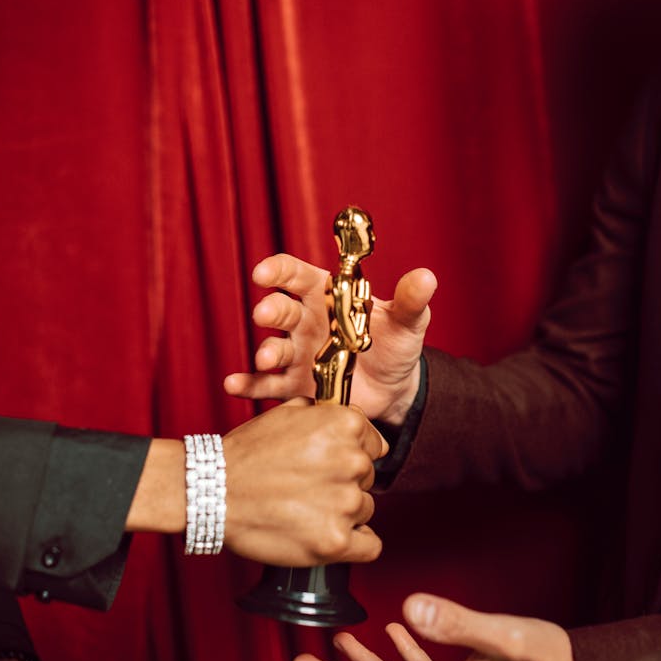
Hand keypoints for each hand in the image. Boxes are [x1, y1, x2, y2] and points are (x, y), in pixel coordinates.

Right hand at [222, 399, 386, 565]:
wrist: (212, 491)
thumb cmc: (246, 454)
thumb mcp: (286, 413)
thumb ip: (324, 414)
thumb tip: (349, 423)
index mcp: (346, 425)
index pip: (374, 445)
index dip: (350, 454)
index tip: (330, 464)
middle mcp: (352, 461)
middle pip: (367, 478)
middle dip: (343, 483)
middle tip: (308, 488)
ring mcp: (345, 503)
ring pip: (363, 511)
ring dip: (341, 513)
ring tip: (304, 510)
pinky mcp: (335, 541)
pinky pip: (369, 546)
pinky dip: (354, 544)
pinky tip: (329, 535)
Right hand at [224, 256, 437, 424]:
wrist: (396, 389)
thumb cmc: (396, 344)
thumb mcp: (407, 322)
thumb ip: (411, 301)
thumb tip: (426, 276)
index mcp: (326, 296)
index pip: (296, 276)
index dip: (278, 271)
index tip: (263, 272)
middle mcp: (305, 323)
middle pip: (280, 310)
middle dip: (270, 310)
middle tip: (265, 315)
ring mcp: (297, 355)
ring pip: (273, 349)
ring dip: (265, 352)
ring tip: (267, 359)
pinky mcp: (296, 387)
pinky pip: (267, 385)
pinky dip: (248, 385)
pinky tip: (233, 385)